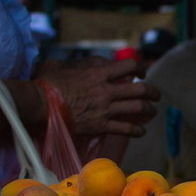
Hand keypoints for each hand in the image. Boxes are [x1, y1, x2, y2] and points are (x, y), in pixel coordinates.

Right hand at [34, 57, 159, 136]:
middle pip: (140, 90)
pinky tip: (141, 131)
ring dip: (149, 110)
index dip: (140, 68)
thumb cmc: (48, 84)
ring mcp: (105, 109)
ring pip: (137, 109)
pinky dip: (137, 130)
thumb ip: (84, 63)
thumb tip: (96, 63)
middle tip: (156, 95)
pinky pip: (126, 129)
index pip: (130, 66)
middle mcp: (106, 91)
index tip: (142, 72)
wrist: (39, 105)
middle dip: (152, 92)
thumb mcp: (66, 65)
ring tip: (152, 111)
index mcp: (99, 73)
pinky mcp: (100, 126)